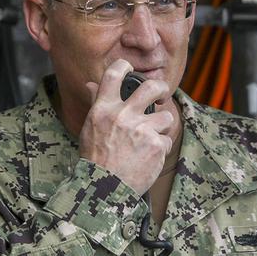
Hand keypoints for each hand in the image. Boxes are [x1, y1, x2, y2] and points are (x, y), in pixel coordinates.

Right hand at [79, 59, 174, 194]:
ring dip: (161, 128)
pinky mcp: (156, 145)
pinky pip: (166, 140)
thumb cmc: (95, 159)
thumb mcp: (90, 128)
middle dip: (161, 89)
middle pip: (152, 87)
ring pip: (165, 117)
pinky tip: (148, 158)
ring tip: (149, 141)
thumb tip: (90, 84)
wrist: (104, 189)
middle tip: (162, 96)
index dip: (124, 66)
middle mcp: (123, 115)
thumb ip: (96, 103)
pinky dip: (160, 150)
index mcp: (104, 109)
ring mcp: (142, 129)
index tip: (129, 68)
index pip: (114, 74)